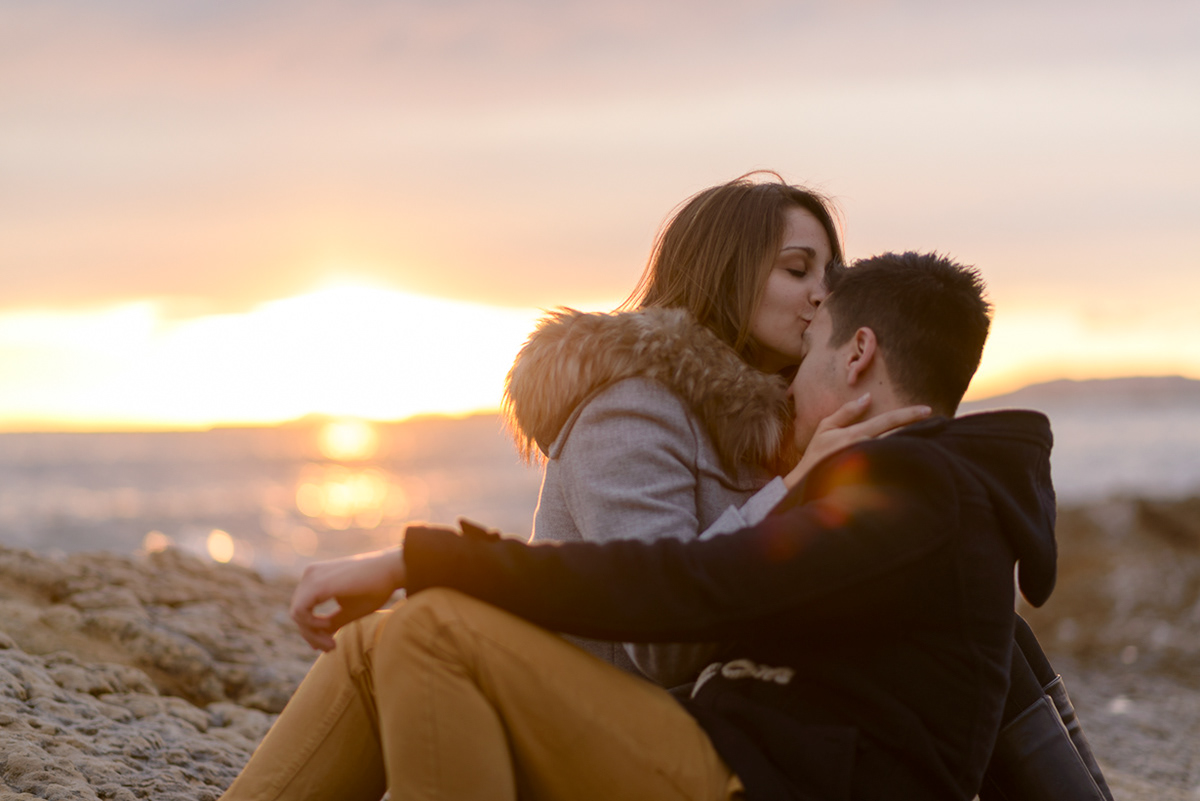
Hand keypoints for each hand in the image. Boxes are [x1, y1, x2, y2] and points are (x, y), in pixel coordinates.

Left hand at [290, 546, 406, 651]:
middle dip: (312, 635)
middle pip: (298, 613)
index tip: (329, 645)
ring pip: (297, 615)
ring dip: (312, 634)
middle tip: (331, 648)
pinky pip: (300, 612)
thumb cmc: (375, 588)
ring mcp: (311, 577)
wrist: (392, 570)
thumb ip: (331, 623)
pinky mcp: (317, 584)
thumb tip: (315, 644)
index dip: (312, 631)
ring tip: (332, 644)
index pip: (303, 610)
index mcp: (317, 578)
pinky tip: (329, 628)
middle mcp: (310, 575)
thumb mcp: (349, 610)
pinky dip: (312, 625)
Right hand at [784, 394, 931, 487]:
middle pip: (899, 436)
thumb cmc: (816, 455)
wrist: (805, 485)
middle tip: (939, 425)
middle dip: (919, 430)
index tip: (928, 410)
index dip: (909, 414)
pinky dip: (904, 463)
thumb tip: (868, 397)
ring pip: (897, 452)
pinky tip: (916, 460)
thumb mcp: (825, 428)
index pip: (888, 420)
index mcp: (855, 434)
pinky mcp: (870, 481)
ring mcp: (868, 467)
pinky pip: (892, 469)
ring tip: (932, 439)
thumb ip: (846, 412)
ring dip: (914, 445)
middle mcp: (865, 449)